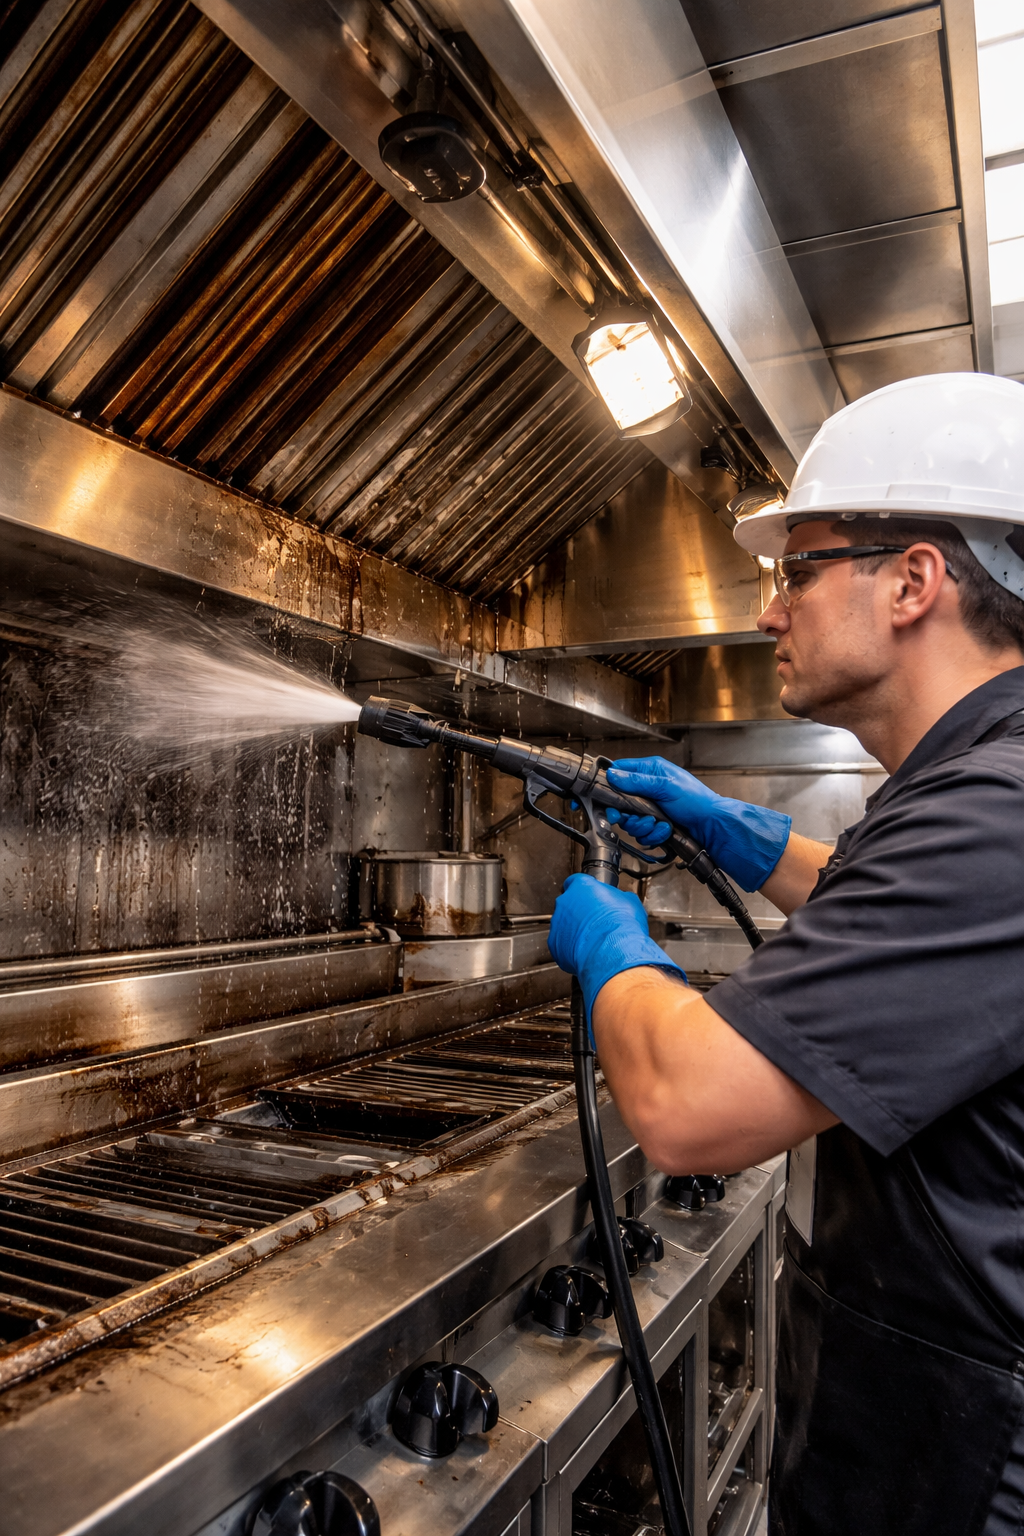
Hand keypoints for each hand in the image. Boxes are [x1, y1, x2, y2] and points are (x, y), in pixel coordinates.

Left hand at [548, 874, 684, 1030]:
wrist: (614, 952)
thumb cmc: (622, 927)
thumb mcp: (631, 903)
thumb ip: (620, 898)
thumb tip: (622, 900)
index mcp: (582, 887)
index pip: (576, 881)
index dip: (584, 890)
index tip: (590, 896)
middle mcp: (565, 902)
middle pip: (569, 904)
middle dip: (580, 911)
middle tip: (595, 921)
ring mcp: (557, 924)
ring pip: (563, 925)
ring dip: (574, 930)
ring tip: (592, 940)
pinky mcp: (554, 944)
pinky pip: (561, 944)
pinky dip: (570, 948)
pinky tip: (586, 952)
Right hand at [605, 757, 790, 892]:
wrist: (713, 827)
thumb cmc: (697, 801)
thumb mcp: (665, 786)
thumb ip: (637, 781)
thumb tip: (614, 776)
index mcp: (650, 770)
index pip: (619, 772)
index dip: (609, 785)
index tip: (604, 798)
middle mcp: (648, 788)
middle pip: (619, 802)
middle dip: (627, 814)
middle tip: (631, 818)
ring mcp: (651, 808)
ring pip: (629, 821)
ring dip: (643, 826)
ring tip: (659, 824)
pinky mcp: (655, 825)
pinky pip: (641, 833)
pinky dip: (652, 835)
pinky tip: (665, 831)